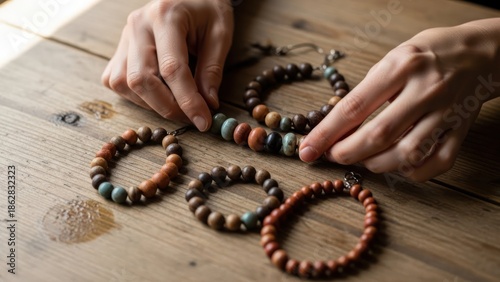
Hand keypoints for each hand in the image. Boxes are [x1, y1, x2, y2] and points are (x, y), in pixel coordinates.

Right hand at [101, 0, 233, 130]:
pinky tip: (158, 94)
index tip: (203, 121)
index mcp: (166, 16)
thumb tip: (207, 105)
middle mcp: (138, 25)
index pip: (172, 68)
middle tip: (192, 118)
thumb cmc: (206, 10)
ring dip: (151, 104)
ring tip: (178, 105)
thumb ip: (212, 69)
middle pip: (142, 79)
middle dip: (168, 107)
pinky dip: (136, 97)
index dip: (188, 101)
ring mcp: (124, 37)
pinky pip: (116, 81)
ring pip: (124, 84)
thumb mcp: (220, 33)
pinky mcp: (118, 49)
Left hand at [299, 18, 499, 181]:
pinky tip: (397, 165)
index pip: (354, 107)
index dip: (326, 133)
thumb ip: (367, 92)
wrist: (479, 52)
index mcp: (401, 68)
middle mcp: (424, 91)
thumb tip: (337, 126)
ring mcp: (446, 113)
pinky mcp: (461, 131)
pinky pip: (436, 163)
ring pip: (406, 154)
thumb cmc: (426, 55)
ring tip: (363, 159)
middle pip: (378, 136)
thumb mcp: (391, 59)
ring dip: (376, 165)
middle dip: (347, 153)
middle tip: (332, 156)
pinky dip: (411, 172)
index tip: (307, 151)